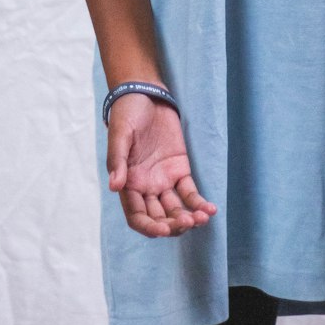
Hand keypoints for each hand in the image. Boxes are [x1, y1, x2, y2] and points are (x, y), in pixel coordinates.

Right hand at [106, 93, 217, 237]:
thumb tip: (115, 186)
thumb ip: (117, 160)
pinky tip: (210, 210)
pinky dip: (198, 202)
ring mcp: (163, 180)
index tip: (163, 230)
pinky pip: (189, 192)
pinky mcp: (179, 169)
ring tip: (202, 218)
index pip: (137, 216)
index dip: (149, 227)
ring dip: (188, 217)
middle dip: (172, 225)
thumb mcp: (119, 134)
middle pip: (159, 217)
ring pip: (175, 208)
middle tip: (187, 222)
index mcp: (128, 184)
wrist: (146, 94)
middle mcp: (146, 187)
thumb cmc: (127, 114)